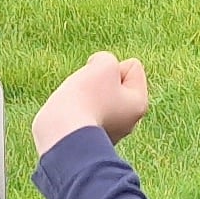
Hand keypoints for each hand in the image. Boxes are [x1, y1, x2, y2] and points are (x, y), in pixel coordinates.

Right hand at [32, 52, 151, 151]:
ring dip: (87, 94)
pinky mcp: (90, 138)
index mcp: (139, 104)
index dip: (113, 67)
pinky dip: (77, 109)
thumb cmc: (86, 98)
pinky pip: (85, 111)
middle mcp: (129, 121)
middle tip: (88, 94)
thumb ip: (107, 60)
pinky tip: (71, 118)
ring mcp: (110, 132)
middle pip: (116, 81)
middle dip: (100, 81)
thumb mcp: (103, 65)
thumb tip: (96, 74)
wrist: (61, 134)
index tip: (101, 82)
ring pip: (98, 95)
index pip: (132, 66)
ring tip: (78, 106)